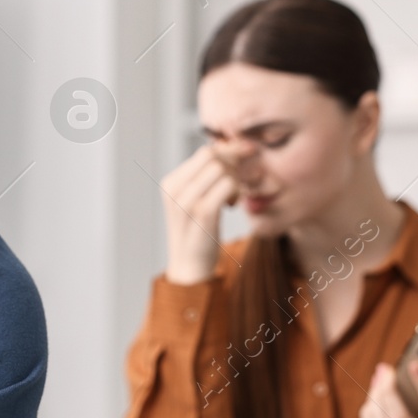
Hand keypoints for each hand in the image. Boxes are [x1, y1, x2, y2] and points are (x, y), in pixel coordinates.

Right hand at [160, 144, 237, 283]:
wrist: (190, 268)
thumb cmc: (198, 233)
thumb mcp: (194, 201)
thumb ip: (204, 178)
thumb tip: (228, 148)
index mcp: (170, 183)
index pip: (204, 152)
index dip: (229, 151)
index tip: (246, 156)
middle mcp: (174, 189)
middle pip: (212, 156)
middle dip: (234, 162)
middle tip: (243, 178)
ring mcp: (186, 201)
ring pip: (221, 168)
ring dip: (235, 179)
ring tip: (233, 197)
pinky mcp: (202, 213)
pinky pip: (227, 185)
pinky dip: (236, 191)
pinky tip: (232, 205)